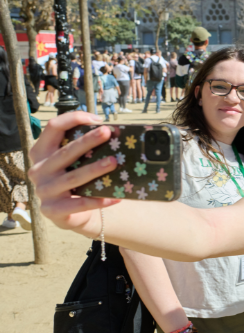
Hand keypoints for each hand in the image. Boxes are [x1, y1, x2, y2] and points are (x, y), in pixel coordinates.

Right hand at [28, 111, 119, 233]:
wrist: (67, 213)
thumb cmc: (73, 179)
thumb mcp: (71, 162)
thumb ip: (83, 148)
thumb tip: (114, 132)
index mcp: (41, 152)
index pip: (53, 128)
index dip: (73, 119)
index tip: (97, 119)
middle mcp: (38, 170)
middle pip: (65, 152)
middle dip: (88, 141)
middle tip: (107, 132)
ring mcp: (44, 191)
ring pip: (73, 178)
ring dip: (95, 169)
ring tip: (114, 161)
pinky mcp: (53, 210)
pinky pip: (80, 204)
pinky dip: (99, 201)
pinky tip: (117, 197)